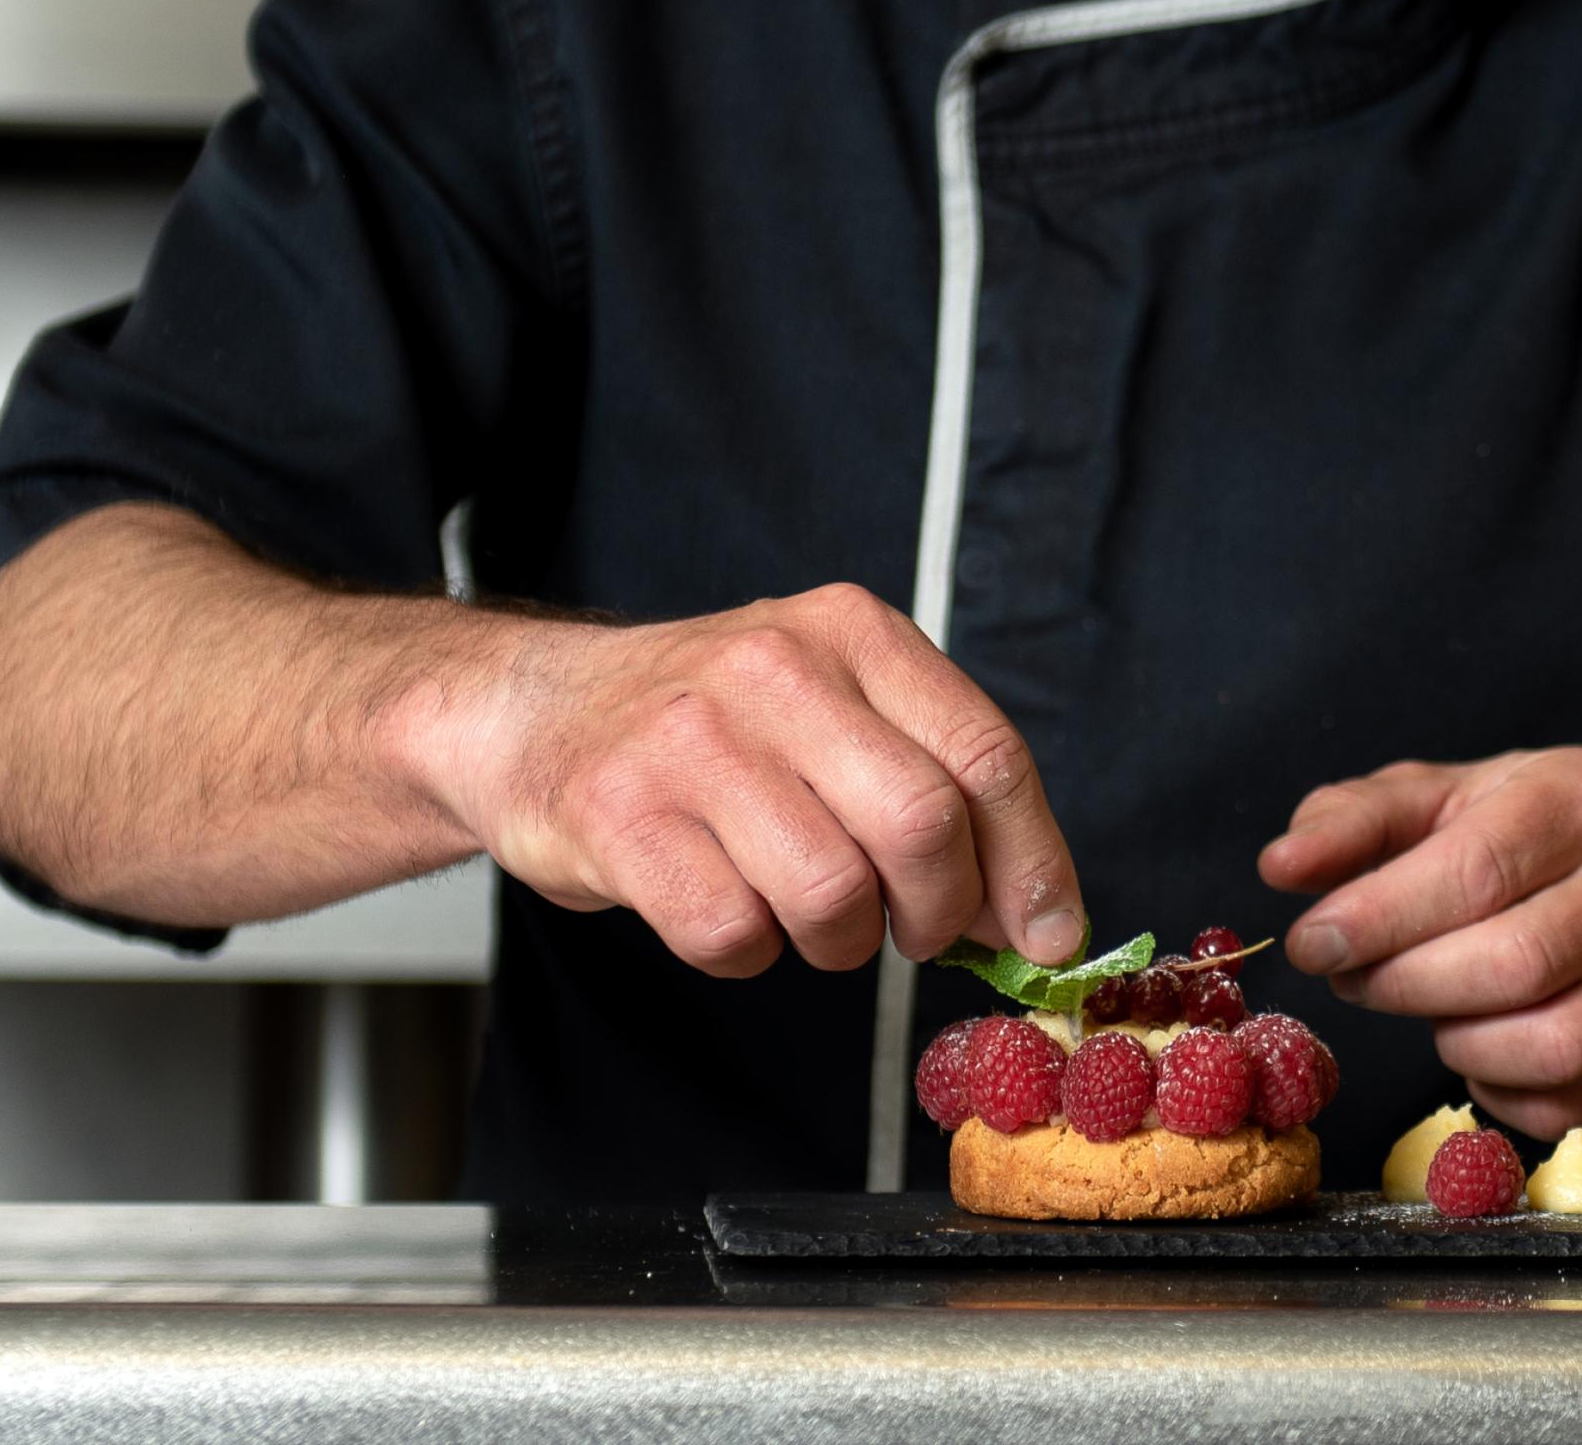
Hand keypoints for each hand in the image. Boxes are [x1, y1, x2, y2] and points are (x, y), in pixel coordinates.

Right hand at [414, 583, 1086, 979]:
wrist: (534, 711)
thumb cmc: (712, 727)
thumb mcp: (834, 706)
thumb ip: (937, 786)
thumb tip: (1040, 920)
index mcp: (852, 631)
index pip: (985, 753)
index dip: (1032, 862)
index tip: (1047, 935)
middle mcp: (775, 667)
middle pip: (922, 825)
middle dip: (939, 911)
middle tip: (914, 932)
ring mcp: (691, 739)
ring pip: (832, 894)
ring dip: (838, 939)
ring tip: (805, 909)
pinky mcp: (620, 816)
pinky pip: (733, 933)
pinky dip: (748, 950)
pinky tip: (726, 903)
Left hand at [1257, 748, 1581, 1137]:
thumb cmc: (1509, 838)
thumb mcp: (1431, 801)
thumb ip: (1350, 822)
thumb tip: (1281, 866)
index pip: (1477, 870)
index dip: (1379, 917)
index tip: (1312, 941)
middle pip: (1514, 965)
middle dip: (1405, 983)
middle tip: (1351, 978)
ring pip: (1551, 1046)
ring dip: (1455, 1040)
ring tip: (1423, 1003)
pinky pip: (1566, 1102)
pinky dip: (1498, 1086)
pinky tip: (1478, 1039)